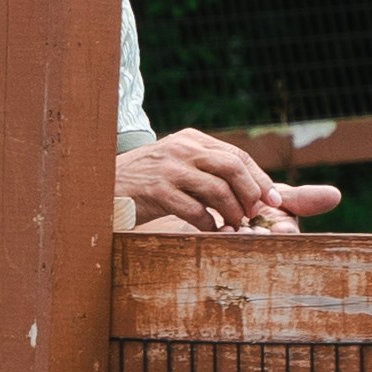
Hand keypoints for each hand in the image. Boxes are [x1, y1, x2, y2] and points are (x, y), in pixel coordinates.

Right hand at [118, 129, 337, 234]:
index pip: (236, 155)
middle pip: (232, 166)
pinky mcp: (157, 191)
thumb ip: (202, 169)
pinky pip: (194, 210)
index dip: (259, 178)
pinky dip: (208, 224)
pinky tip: (209, 232)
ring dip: (232, 211)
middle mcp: (182, 149)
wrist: (98, 186)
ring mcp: (169, 169)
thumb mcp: (173, 165)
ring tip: (234, 225)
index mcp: (191, 140)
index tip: (273, 199)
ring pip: (217, 189)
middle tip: (256, 214)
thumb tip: (244, 189)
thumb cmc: (141, 183)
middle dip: (251, 193)